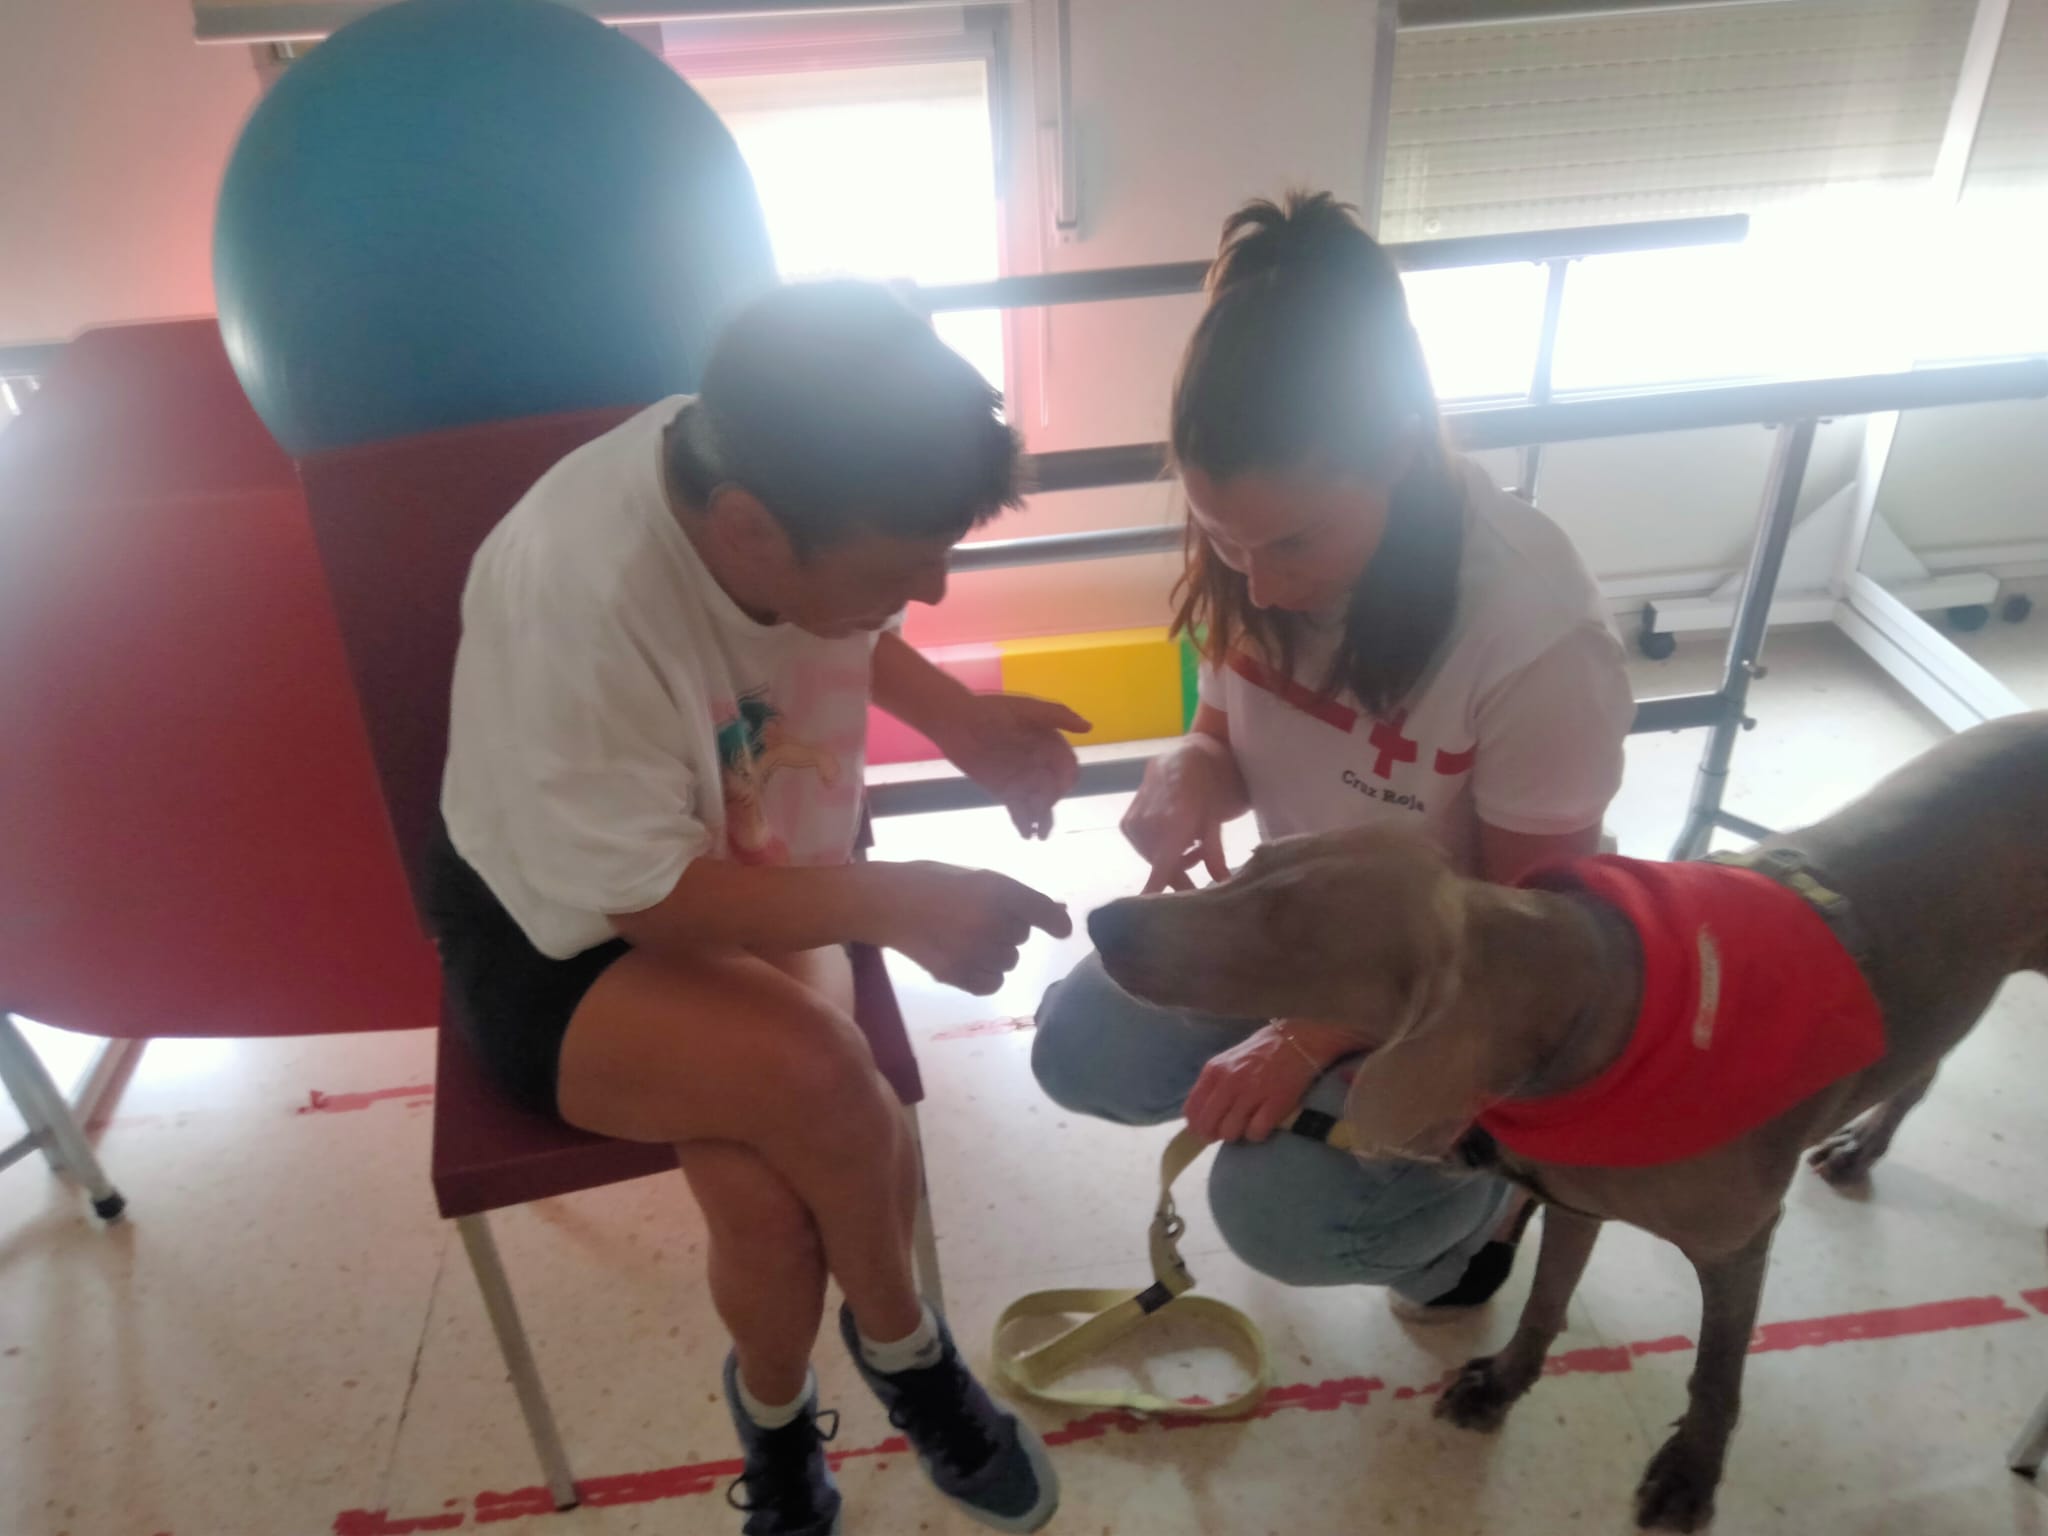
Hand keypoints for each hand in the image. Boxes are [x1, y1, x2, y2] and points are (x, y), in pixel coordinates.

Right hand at [874, 861, 1072, 994]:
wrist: (884, 902)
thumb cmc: (930, 880)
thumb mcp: (976, 877)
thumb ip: (1015, 897)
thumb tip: (1058, 912)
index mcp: (997, 890)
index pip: (1042, 910)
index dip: (1054, 921)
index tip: (1061, 930)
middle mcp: (991, 922)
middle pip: (1022, 938)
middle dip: (1007, 930)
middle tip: (975, 917)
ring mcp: (973, 951)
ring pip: (1008, 962)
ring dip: (995, 953)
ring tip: (965, 938)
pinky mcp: (956, 975)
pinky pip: (991, 984)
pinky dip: (984, 975)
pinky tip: (965, 960)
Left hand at [932, 693, 1091, 839]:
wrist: (956, 721)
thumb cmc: (991, 710)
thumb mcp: (1028, 708)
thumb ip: (1057, 715)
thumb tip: (1088, 727)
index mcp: (1051, 746)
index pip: (1066, 767)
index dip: (1066, 776)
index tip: (1061, 784)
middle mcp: (1041, 765)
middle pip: (1054, 789)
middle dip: (1051, 799)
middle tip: (1042, 806)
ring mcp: (1023, 780)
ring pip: (1038, 804)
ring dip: (1042, 819)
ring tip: (1041, 834)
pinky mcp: (1004, 791)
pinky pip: (1018, 810)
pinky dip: (1023, 822)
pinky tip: (1026, 834)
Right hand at [1122, 741, 1234, 892]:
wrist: (1186, 754)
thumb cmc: (1211, 782)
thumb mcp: (1217, 817)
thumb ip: (1214, 852)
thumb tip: (1223, 884)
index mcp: (1175, 819)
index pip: (1161, 865)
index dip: (1155, 892)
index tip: (1149, 916)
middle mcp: (1148, 821)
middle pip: (1160, 867)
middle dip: (1181, 874)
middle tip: (1203, 865)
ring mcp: (1134, 822)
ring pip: (1152, 859)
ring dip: (1171, 861)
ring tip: (1193, 844)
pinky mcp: (1127, 822)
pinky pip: (1143, 849)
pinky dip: (1159, 849)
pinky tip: (1175, 836)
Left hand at [1184, 1024, 1327, 1142]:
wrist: (1297, 1042)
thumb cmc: (1260, 1053)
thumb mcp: (1228, 1062)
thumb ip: (1213, 1085)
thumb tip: (1199, 1116)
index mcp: (1214, 1070)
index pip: (1192, 1110)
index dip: (1196, 1126)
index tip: (1204, 1131)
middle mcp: (1230, 1082)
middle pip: (1208, 1125)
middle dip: (1214, 1134)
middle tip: (1226, 1132)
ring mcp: (1252, 1093)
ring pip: (1230, 1132)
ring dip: (1237, 1134)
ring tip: (1246, 1124)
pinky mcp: (1275, 1103)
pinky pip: (1255, 1132)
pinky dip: (1256, 1134)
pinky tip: (1261, 1124)